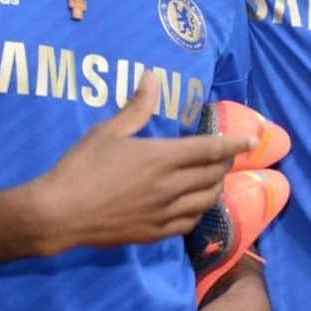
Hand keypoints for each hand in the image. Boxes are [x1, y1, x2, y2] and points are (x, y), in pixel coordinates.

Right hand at [33, 72, 255, 253]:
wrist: (58, 214)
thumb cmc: (79, 167)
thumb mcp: (107, 132)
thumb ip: (136, 107)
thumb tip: (151, 77)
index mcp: (161, 158)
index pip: (210, 150)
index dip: (234, 144)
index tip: (253, 139)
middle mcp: (170, 187)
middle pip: (212, 176)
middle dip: (224, 164)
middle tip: (222, 155)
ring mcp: (164, 213)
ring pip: (206, 201)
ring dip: (214, 188)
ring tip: (212, 178)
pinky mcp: (154, 233)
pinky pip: (188, 224)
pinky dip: (197, 211)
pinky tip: (192, 205)